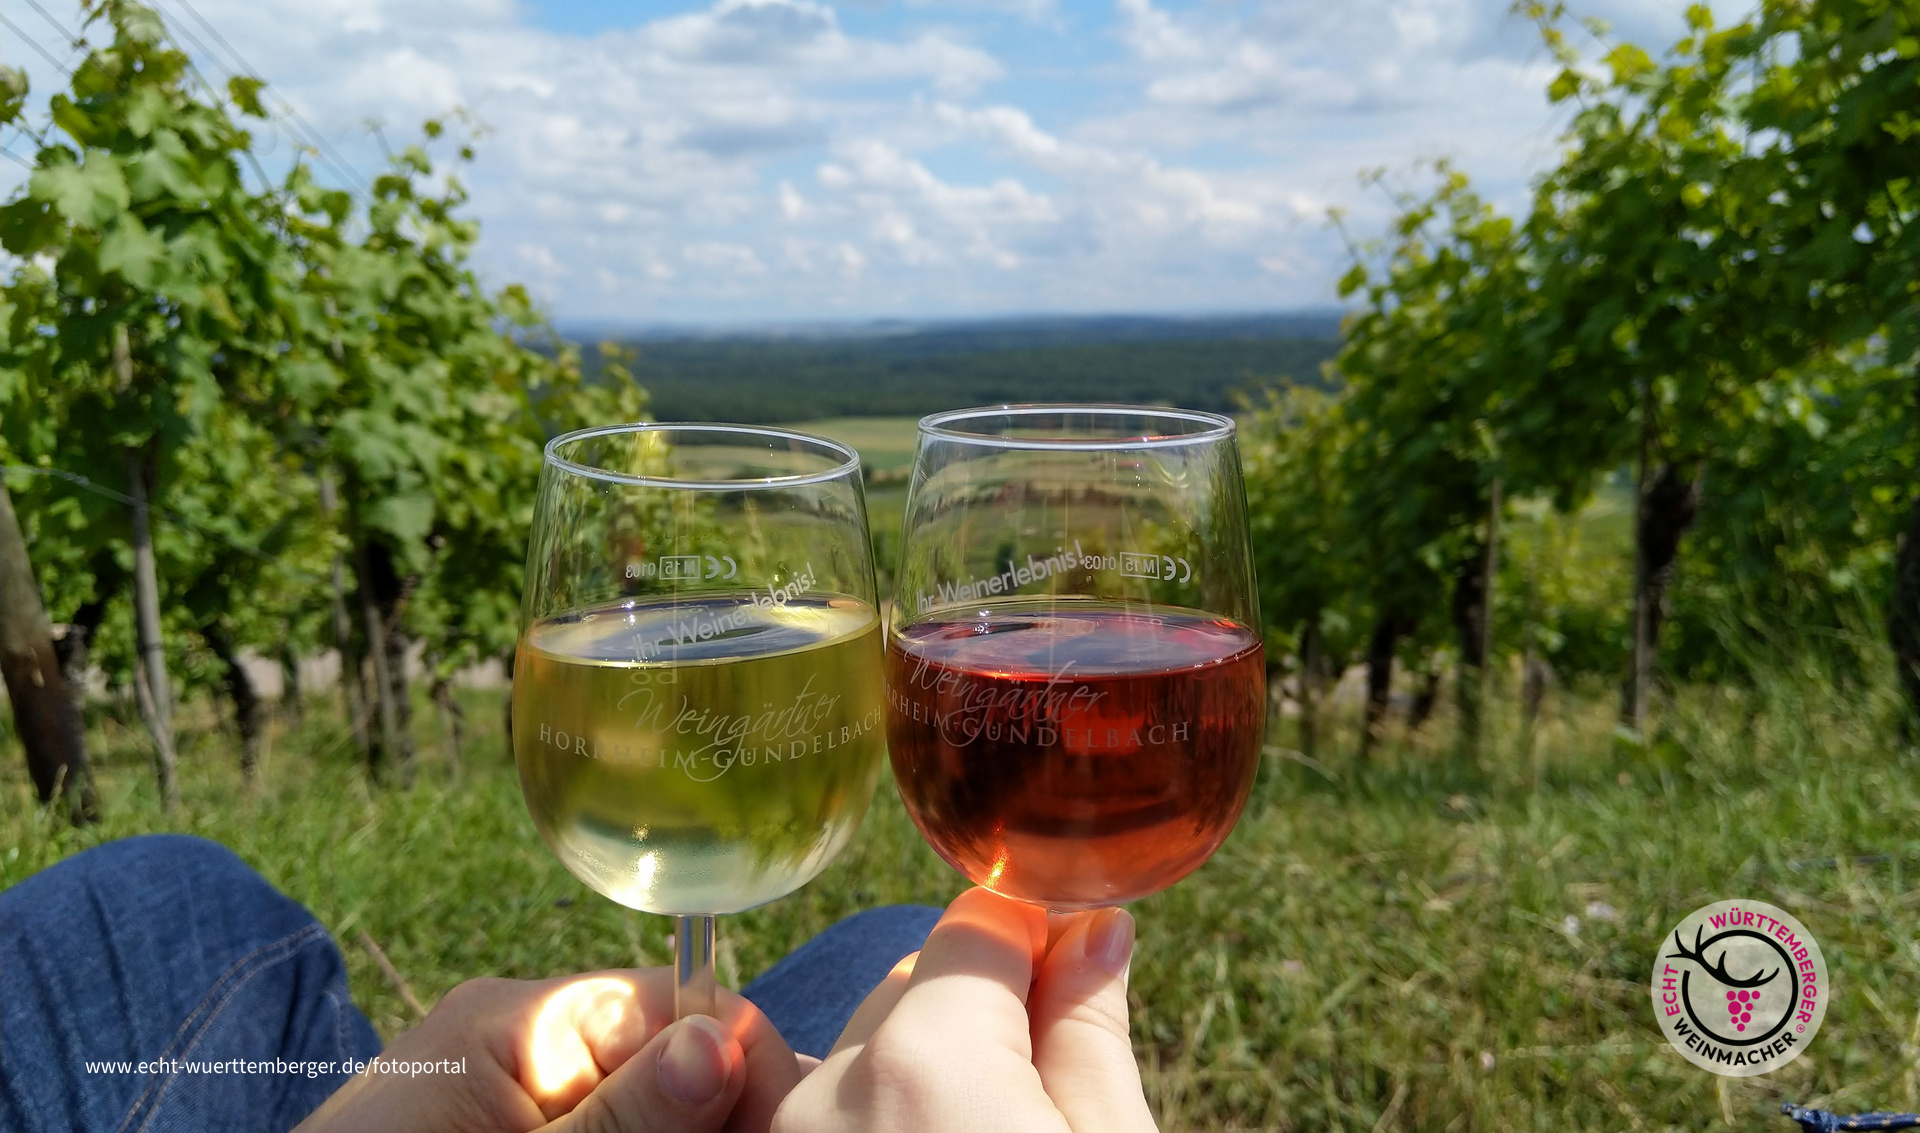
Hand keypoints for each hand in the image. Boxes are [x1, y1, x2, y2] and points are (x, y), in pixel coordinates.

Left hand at [297, 968, 801, 1132]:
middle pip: (681, 1061)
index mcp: (531, 1017)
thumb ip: (622, 1116)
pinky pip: (599, 1114)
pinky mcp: (511, 1111)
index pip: (690, 1006)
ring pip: (653, 1100)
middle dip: (718, 1117)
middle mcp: (531, 1033)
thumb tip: (723, 1040)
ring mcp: (519, 1079)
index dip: (749, 1072)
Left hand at [771, 887, 1157, 1132]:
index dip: (1039, 942)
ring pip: (866, 1056)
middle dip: (982, 1013)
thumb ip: (1090, 1033)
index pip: (976, 926)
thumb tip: (1095, 929)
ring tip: (994, 1129)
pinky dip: (880, 1118)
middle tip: (1049, 1091)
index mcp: (925, 1061)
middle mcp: (828, 1092)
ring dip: (927, 1074)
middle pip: (914, 987)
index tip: (1082, 978)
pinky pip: (832, 1114)